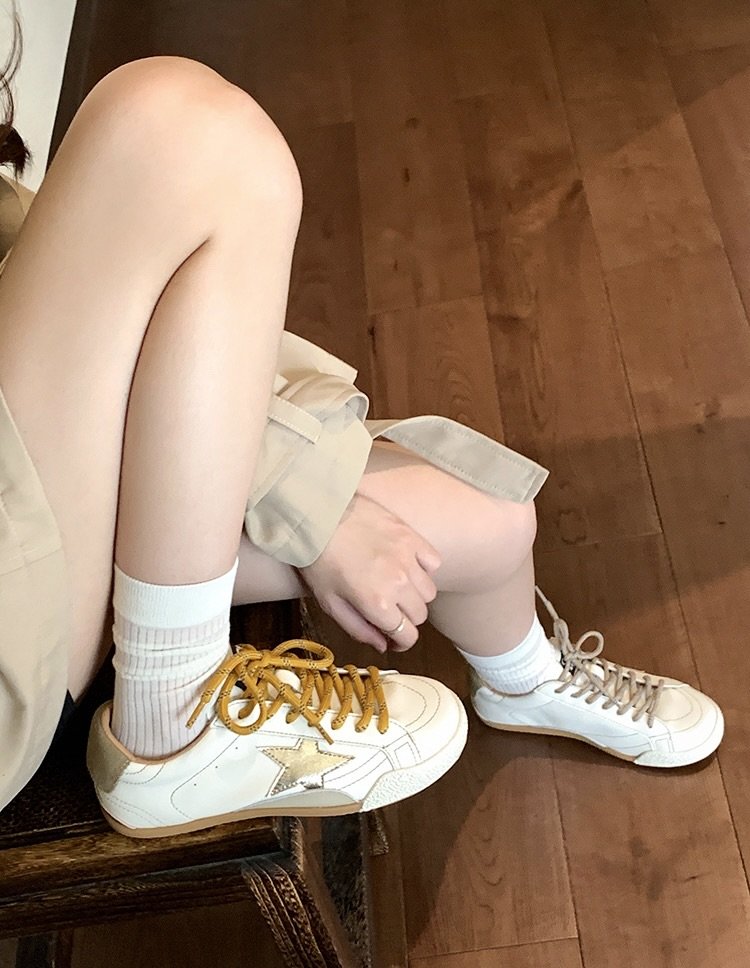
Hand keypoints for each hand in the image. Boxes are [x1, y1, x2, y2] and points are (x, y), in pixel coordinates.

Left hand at [297, 492, 441, 652]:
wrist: (318, 515)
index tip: (393, 638)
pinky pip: (433, 562)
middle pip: (420, 615)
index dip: (401, 642)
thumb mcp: (330, 602)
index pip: (408, 636)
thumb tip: (382, 646)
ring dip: (416, 596)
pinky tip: (408, 567)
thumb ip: (359, 628)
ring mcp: (408, 558)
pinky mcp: (412, 537)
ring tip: (397, 588)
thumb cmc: (318, 559)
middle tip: (390, 611)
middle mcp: (399, 584)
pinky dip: (425, 569)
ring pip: (429, 592)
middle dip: (405, 619)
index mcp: (378, 604)